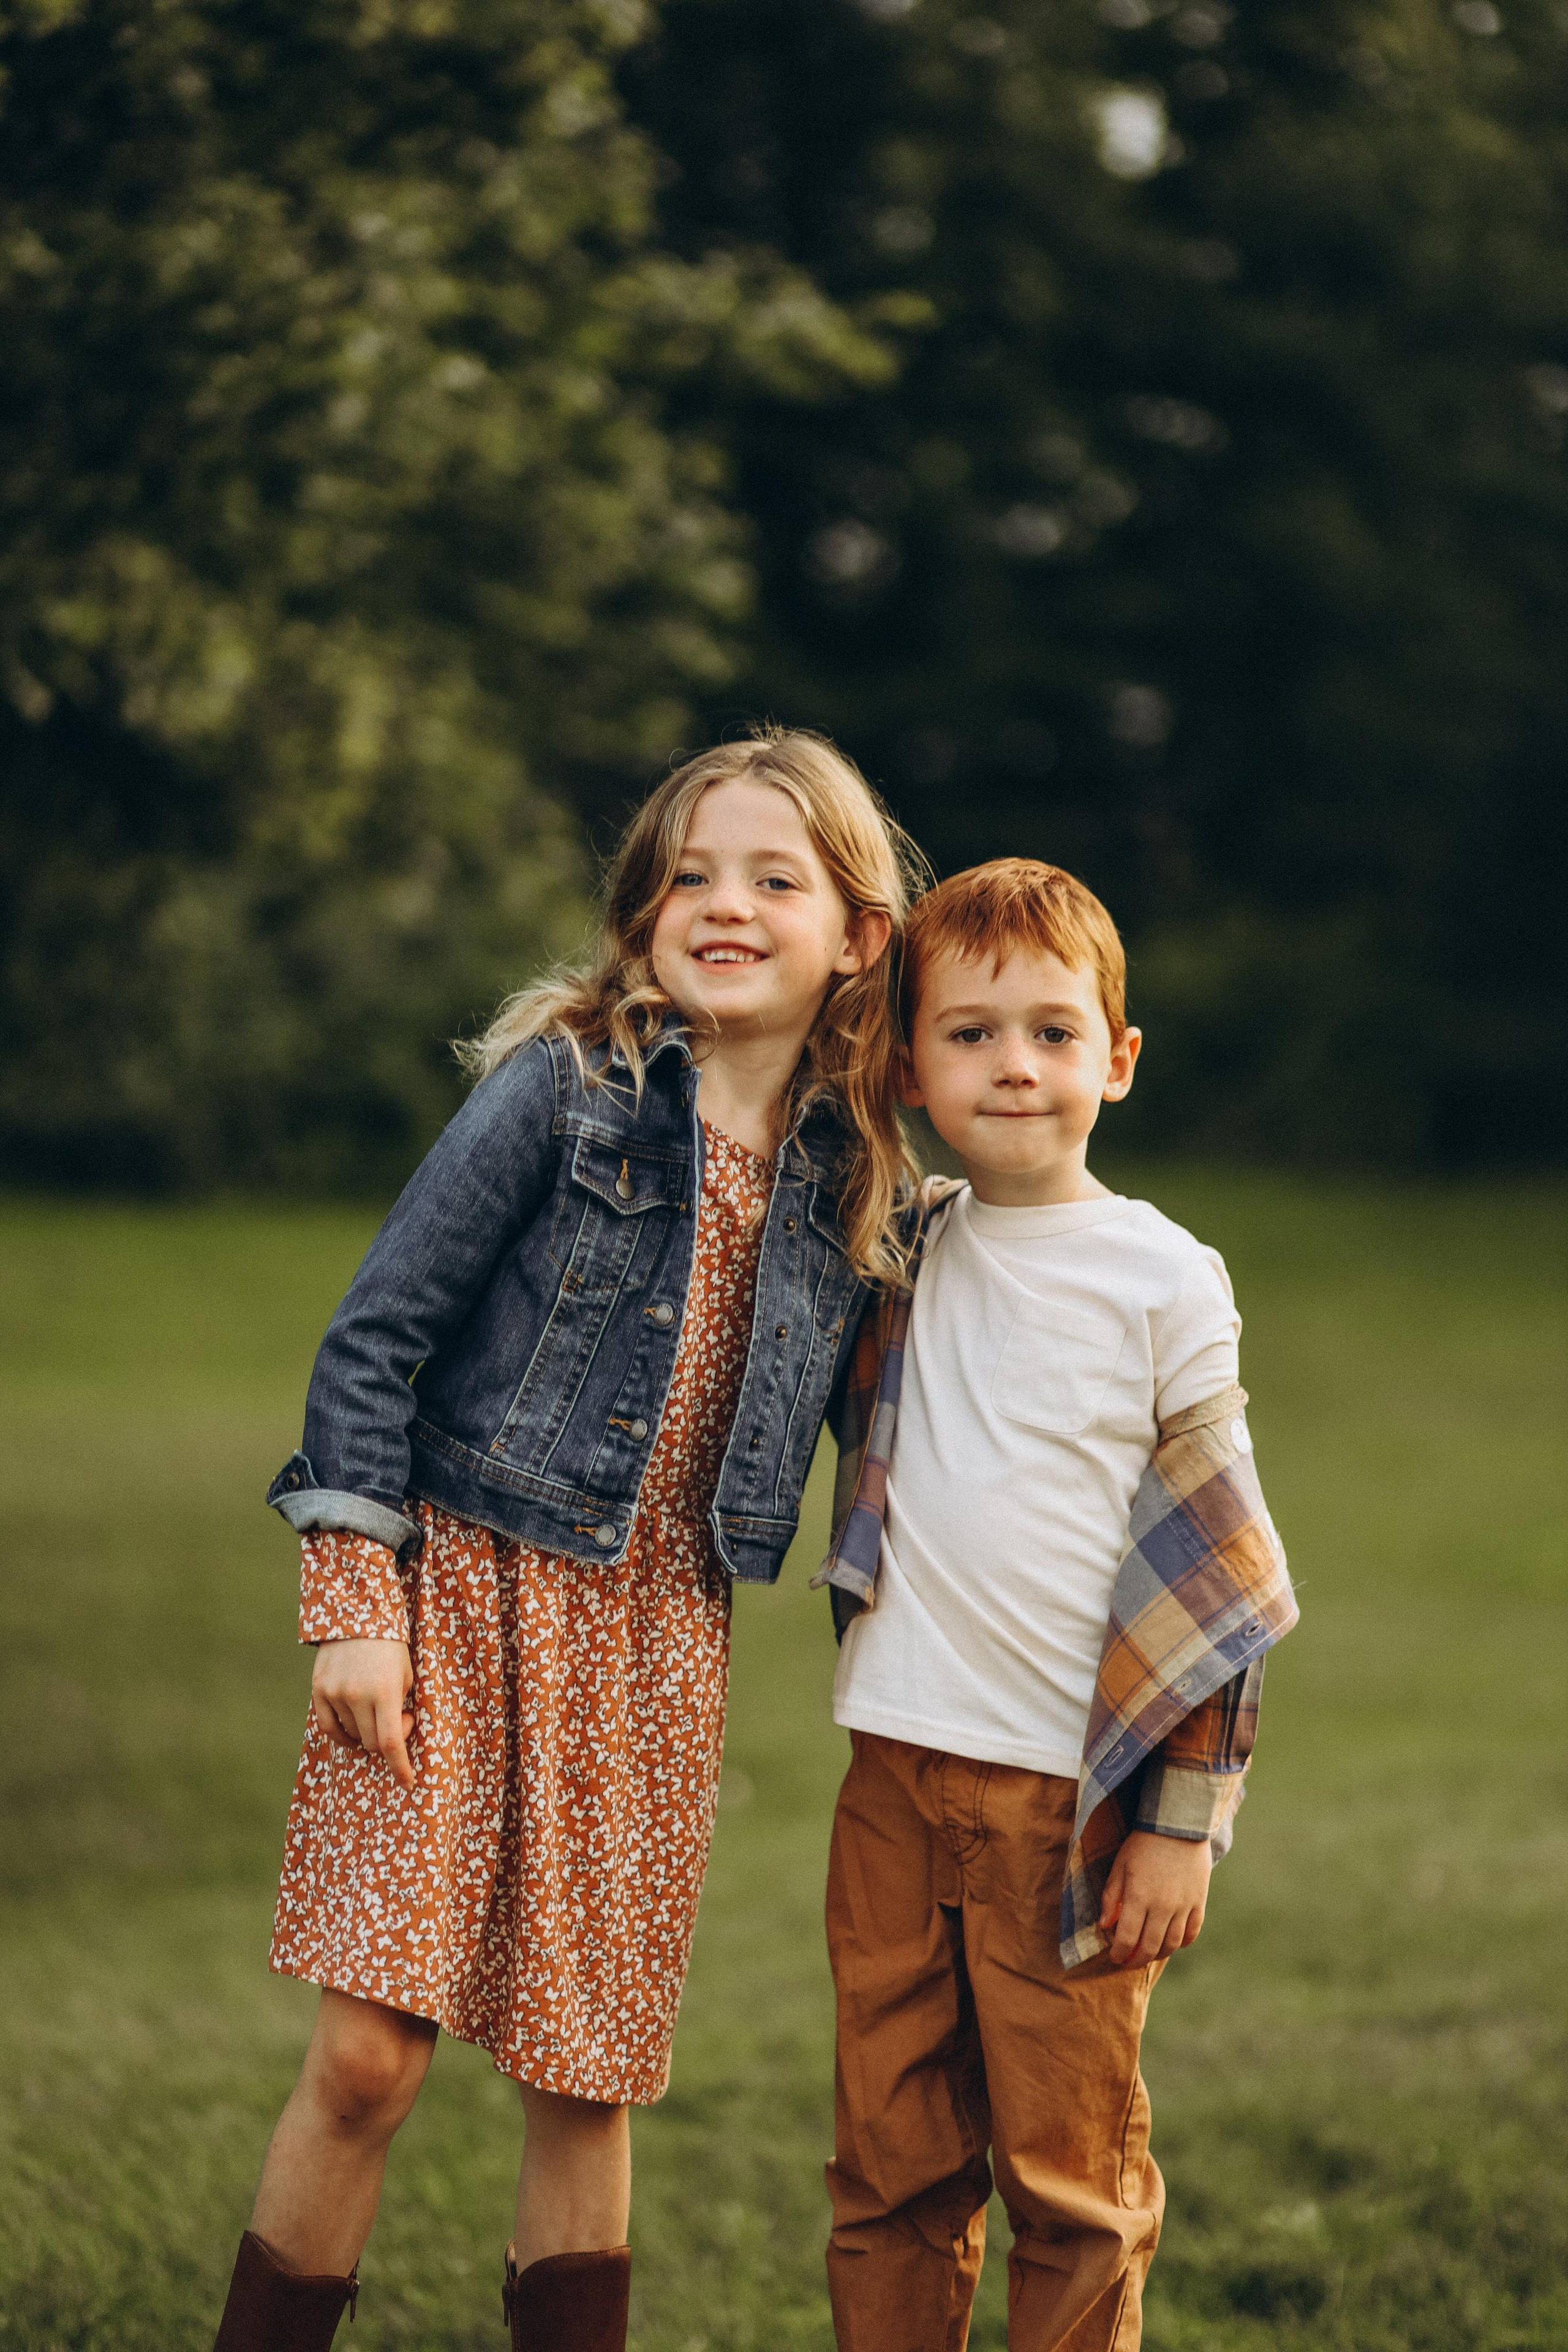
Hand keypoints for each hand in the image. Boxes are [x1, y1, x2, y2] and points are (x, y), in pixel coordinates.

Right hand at [311, 1638, 415, 1790]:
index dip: (400, 1767)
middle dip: (388, 1741)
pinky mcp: (318, 1690)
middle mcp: (357, 1694)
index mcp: (385, 1690)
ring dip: (367, 1731)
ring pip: (353, 1735)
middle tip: (398, 1719)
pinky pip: (329, 1728)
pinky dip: (343, 1735)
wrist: (357, 1614)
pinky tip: (353, 1731)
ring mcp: (335, 1693)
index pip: (391, 1742)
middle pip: (372, 1743)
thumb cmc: (391, 1646)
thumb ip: (400, 1707)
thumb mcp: (407, 1674)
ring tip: (376, 1707)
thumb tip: (393, 1738)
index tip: (407, 1782)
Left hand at [1098, 1830, 1210, 1966]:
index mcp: (1138, 1897)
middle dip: (1136, 1960)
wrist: (1178, 1824)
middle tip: (1129, 1962)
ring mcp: (1183, 1905)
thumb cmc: (1143, 1843)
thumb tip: (1104, 1925)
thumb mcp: (1119, 1865)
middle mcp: (1162, 1906)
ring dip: (1158, 1954)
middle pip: (1150, 1946)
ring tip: (1148, 1954)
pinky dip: (1182, 1943)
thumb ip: (1110, 1896)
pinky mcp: (1199, 1902)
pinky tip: (1172, 1943)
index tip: (1114, 1958)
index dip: (1119, 1954)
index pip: (1127, 1938)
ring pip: (1172, 1944)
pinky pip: (1192, 1932)